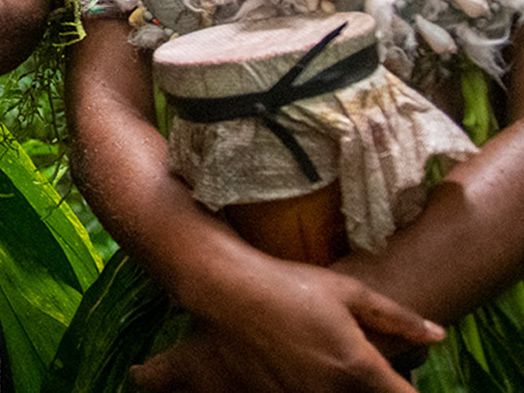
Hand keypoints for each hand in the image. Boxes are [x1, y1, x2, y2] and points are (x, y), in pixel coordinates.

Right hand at [132, 257, 439, 392]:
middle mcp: (331, 391)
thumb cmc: (289, 283)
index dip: (408, 391)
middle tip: (352, 351)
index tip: (402, 381)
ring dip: (339, 384)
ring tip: (321, 351)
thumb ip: (397, 318)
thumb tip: (438, 334)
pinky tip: (297, 358)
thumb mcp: (349, 292)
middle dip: (372, 384)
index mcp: (357, 368)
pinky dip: (310, 384)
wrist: (226, 288)